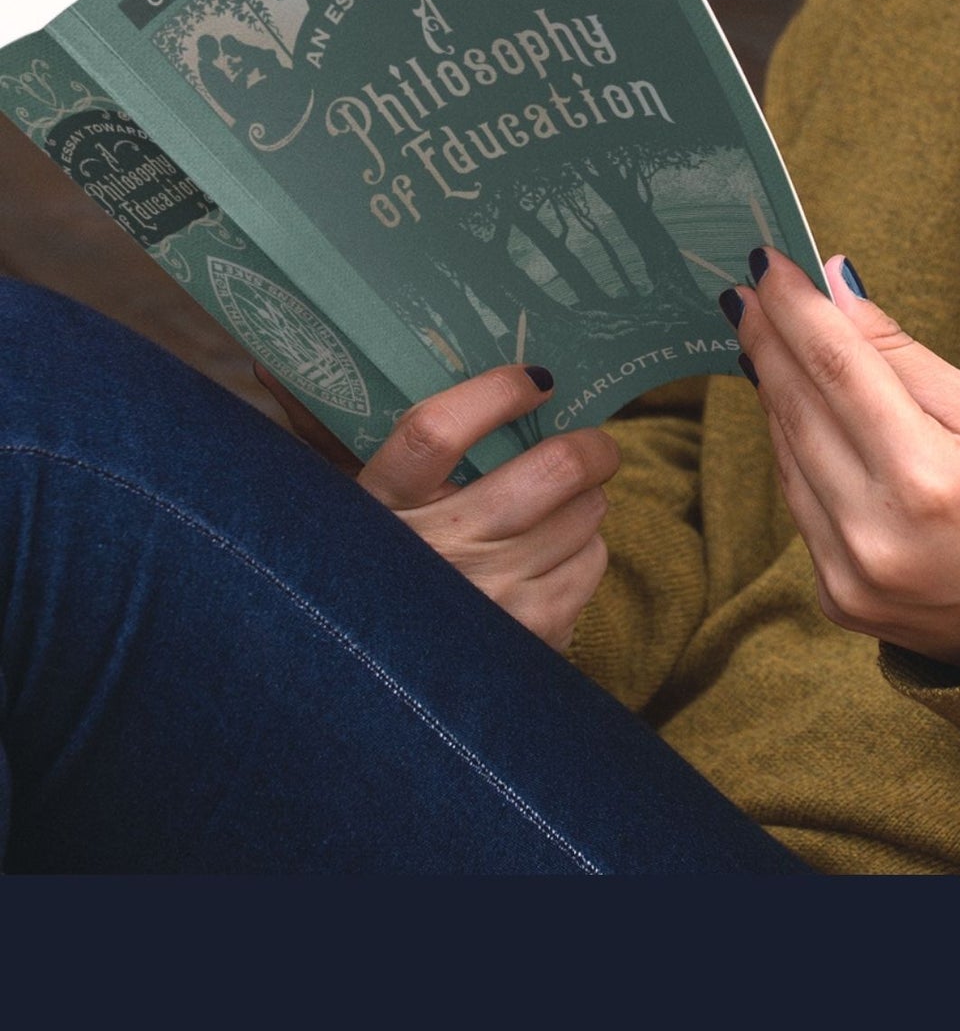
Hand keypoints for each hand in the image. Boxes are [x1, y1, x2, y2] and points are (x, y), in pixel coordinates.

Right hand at [255, 362, 619, 650]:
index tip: (534, 378)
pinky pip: (590, 563)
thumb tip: (265, 365)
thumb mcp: (339, 509)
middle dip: (589, 445)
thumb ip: (316, 437)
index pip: (435, 429)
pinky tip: (552, 554)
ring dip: (587, 499)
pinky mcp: (533, 636)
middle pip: (550, 471)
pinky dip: (584, 549)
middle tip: (592, 442)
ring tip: (564, 501)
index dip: (494, 393)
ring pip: (584, 514)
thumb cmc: (358, 576)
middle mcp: (441, 554)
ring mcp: (493, 600)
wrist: (371, 695)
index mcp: (382, 507)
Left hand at [725, 251, 959, 668]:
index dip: (796, 309)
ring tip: (763, 337)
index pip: (837, 368)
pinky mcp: (837, 598)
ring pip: (786, 455)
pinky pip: (798, 504)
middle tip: (748, 291)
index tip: (768, 265)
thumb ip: (899, 354)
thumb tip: (835, 287)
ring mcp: (850, 574)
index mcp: (925, 478)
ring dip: (771, 390)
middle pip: (799, 408)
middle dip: (769, 340)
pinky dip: (792, 450)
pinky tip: (792, 409)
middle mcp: (876, 532)